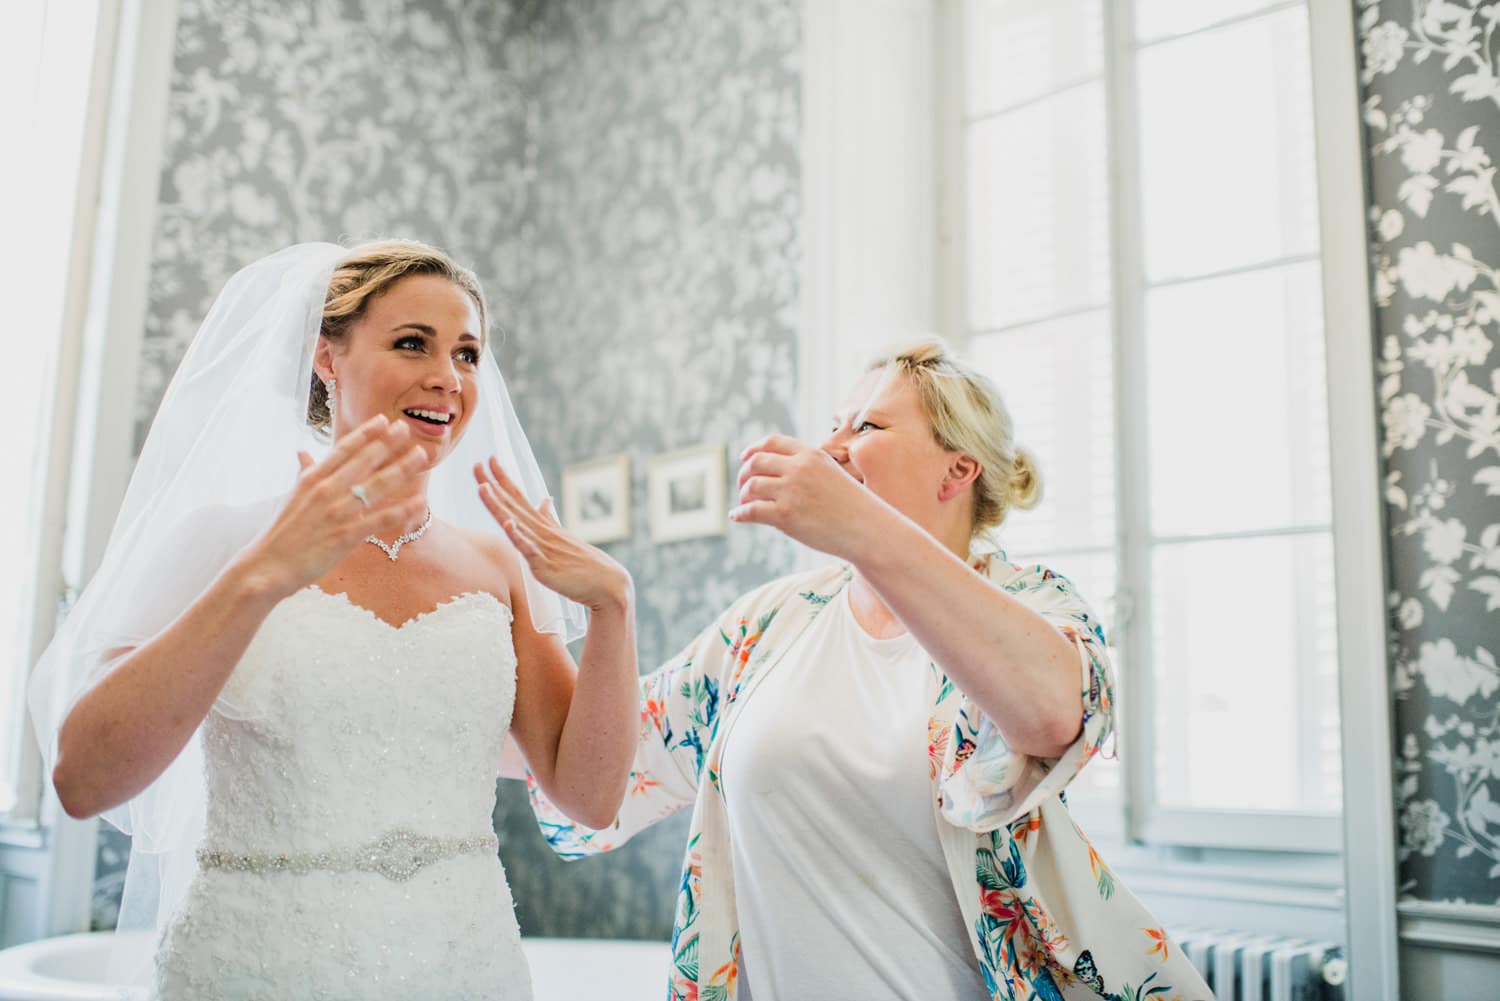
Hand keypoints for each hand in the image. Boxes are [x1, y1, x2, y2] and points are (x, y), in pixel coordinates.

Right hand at [242, 416, 428, 595]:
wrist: (268, 565)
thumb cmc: (282, 531)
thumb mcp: (292, 496)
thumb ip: (304, 472)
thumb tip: (302, 451)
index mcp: (313, 479)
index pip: (343, 449)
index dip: (365, 433)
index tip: (383, 419)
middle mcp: (326, 490)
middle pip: (364, 461)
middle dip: (388, 443)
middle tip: (406, 427)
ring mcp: (337, 512)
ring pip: (376, 485)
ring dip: (402, 468)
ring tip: (421, 455)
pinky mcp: (346, 536)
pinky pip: (380, 519)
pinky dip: (401, 510)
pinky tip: (420, 501)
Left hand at [474, 457, 631, 611]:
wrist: (607, 584)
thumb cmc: (584, 564)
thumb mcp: (562, 536)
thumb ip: (550, 518)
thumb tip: (544, 499)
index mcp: (543, 525)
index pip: (519, 497)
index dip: (503, 478)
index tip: (490, 458)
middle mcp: (541, 531)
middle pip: (512, 504)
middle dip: (493, 484)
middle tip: (476, 463)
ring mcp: (543, 547)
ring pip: (516, 522)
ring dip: (499, 505)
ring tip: (483, 487)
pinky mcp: (545, 566)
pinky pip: (529, 550)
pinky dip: (519, 537)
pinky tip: (509, 524)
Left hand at [730, 434, 883, 558]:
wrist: (866, 529)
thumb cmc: (852, 506)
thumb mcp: (832, 474)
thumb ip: (807, 469)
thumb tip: (777, 476)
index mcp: (811, 455)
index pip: (772, 442)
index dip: (754, 449)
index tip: (745, 458)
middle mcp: (798, 469)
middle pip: (756, 462)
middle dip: (744, 474)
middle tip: (743, 486)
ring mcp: (791, 491)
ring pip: (751, 485)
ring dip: (743, 494)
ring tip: (745, 503)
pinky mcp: (785, 515)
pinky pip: (751, 510)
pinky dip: (740, 513)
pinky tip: (737, 516)